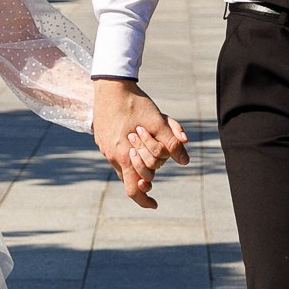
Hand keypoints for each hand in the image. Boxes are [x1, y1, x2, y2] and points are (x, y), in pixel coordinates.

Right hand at [91, 78, 189, 209]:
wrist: (110, 84)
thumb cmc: (134, 102)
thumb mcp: (157, 121)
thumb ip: (171, 141)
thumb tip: (185, 161)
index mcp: (124, 155)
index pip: (133, 189)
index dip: (145, 200)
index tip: (155, 204)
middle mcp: (112, 155)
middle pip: (133, 177)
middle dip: (148, 172)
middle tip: (159, 158)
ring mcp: (105, 148)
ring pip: (125, 166)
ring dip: (139, 161)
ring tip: (149, 145)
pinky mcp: (102, 139)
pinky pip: (118, 155)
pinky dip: (130, 152)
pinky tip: (136, 138)